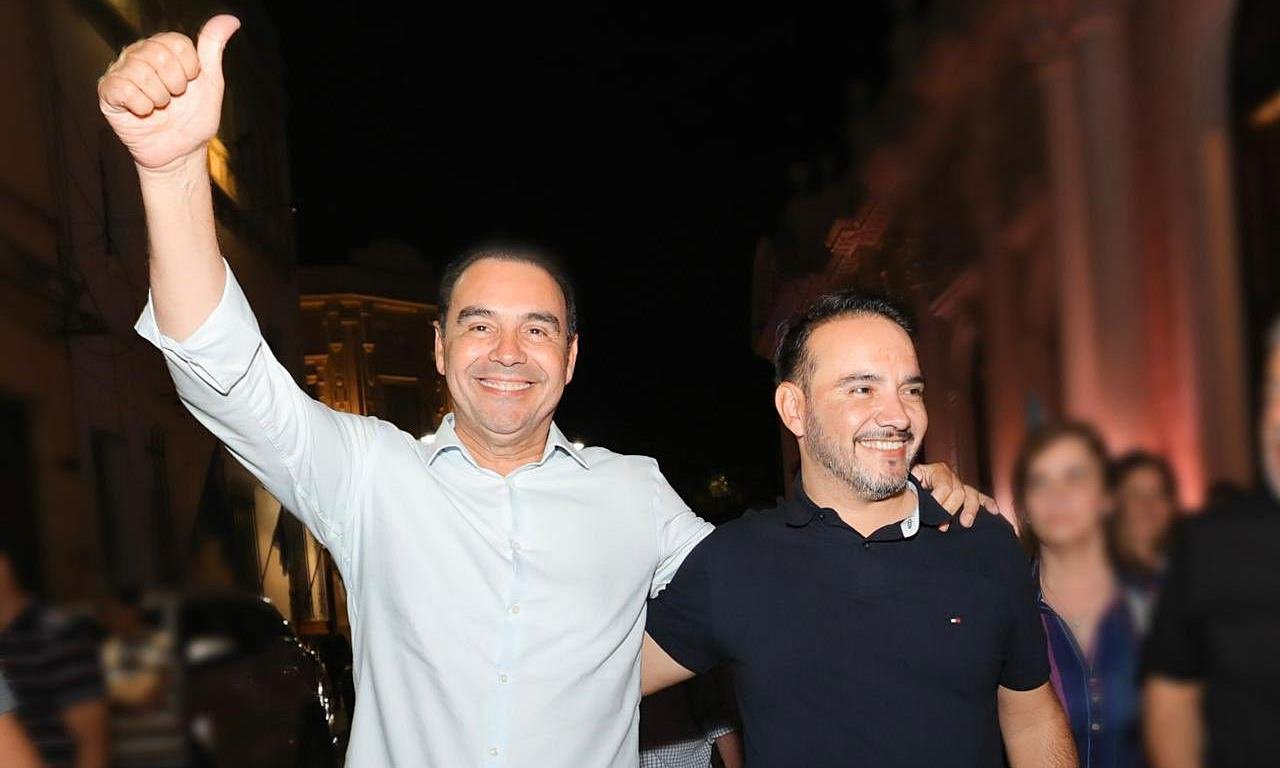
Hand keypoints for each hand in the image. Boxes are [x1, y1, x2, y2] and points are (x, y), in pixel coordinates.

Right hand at [98, 15, 239, 170]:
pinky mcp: (108, 93)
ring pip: (141, 72)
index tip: (190, 84)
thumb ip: (213, 48)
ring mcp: (121, 72)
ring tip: (160, 107)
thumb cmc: (194, 118)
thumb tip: (230, 19)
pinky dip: (141, 105)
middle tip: (174, 98)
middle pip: (159, 55)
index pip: (177, 43)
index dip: (190, 69)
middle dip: (176, 84)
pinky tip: (144, 112)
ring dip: (159, 97)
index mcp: (163, 48)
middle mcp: (139, 55)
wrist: (180, 152)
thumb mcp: (210, 82)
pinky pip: (121, 88)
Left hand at [911, 462, 1003, 531]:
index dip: (939, 501)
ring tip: (965, 523)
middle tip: (942, 525)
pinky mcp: (965, 495)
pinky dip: (987, 503)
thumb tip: (915, 500)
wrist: (901, 500)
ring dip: (969, 510)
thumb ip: (911, 494)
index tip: (930, 514)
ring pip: (971, 494)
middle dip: (950, 510)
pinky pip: (980, 497)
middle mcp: (948, 475)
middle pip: (959, 491)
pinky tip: (994, 511)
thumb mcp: (904, 491)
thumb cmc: (902, 496)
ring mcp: (958, 485)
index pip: (944, 485)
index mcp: (933, 470)